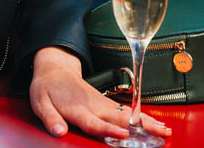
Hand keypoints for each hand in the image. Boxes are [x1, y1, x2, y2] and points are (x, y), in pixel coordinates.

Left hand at [28, 46, 169, 139]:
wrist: (55, 69)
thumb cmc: (47, 88)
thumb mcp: (39, 103)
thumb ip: (50, 118)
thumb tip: (58, 132)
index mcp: (77, 108)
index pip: (95, 122)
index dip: (109, 129)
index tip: (124, 135)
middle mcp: (93, 106)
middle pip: (119, 119)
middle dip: (139, 127)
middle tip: (158, 134)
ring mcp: (102, 104)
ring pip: (126, 115)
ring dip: (146, 122)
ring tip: (164, 131)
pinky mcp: (106, 103)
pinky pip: (125, 112)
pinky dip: (141, 117)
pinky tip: (155, 124)